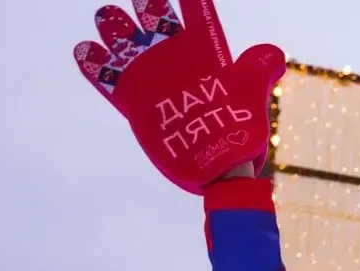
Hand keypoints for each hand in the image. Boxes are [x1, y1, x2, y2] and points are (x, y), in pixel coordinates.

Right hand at [72, 0, 284, 192]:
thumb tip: (274, 54)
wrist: (219, 165)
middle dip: (145, 8)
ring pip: (127, 45)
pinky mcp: (136, 103)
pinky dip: (94, 65)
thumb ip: (257, 70)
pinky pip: (108, 79)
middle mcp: (177, 60)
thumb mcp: (250, 94)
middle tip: (142, 2)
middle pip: (155, 22)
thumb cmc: (239, 130)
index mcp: (205, 52)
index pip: (196, 15)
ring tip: (107, 18)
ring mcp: (154, 79)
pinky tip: (85, 50)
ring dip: (115, 29)